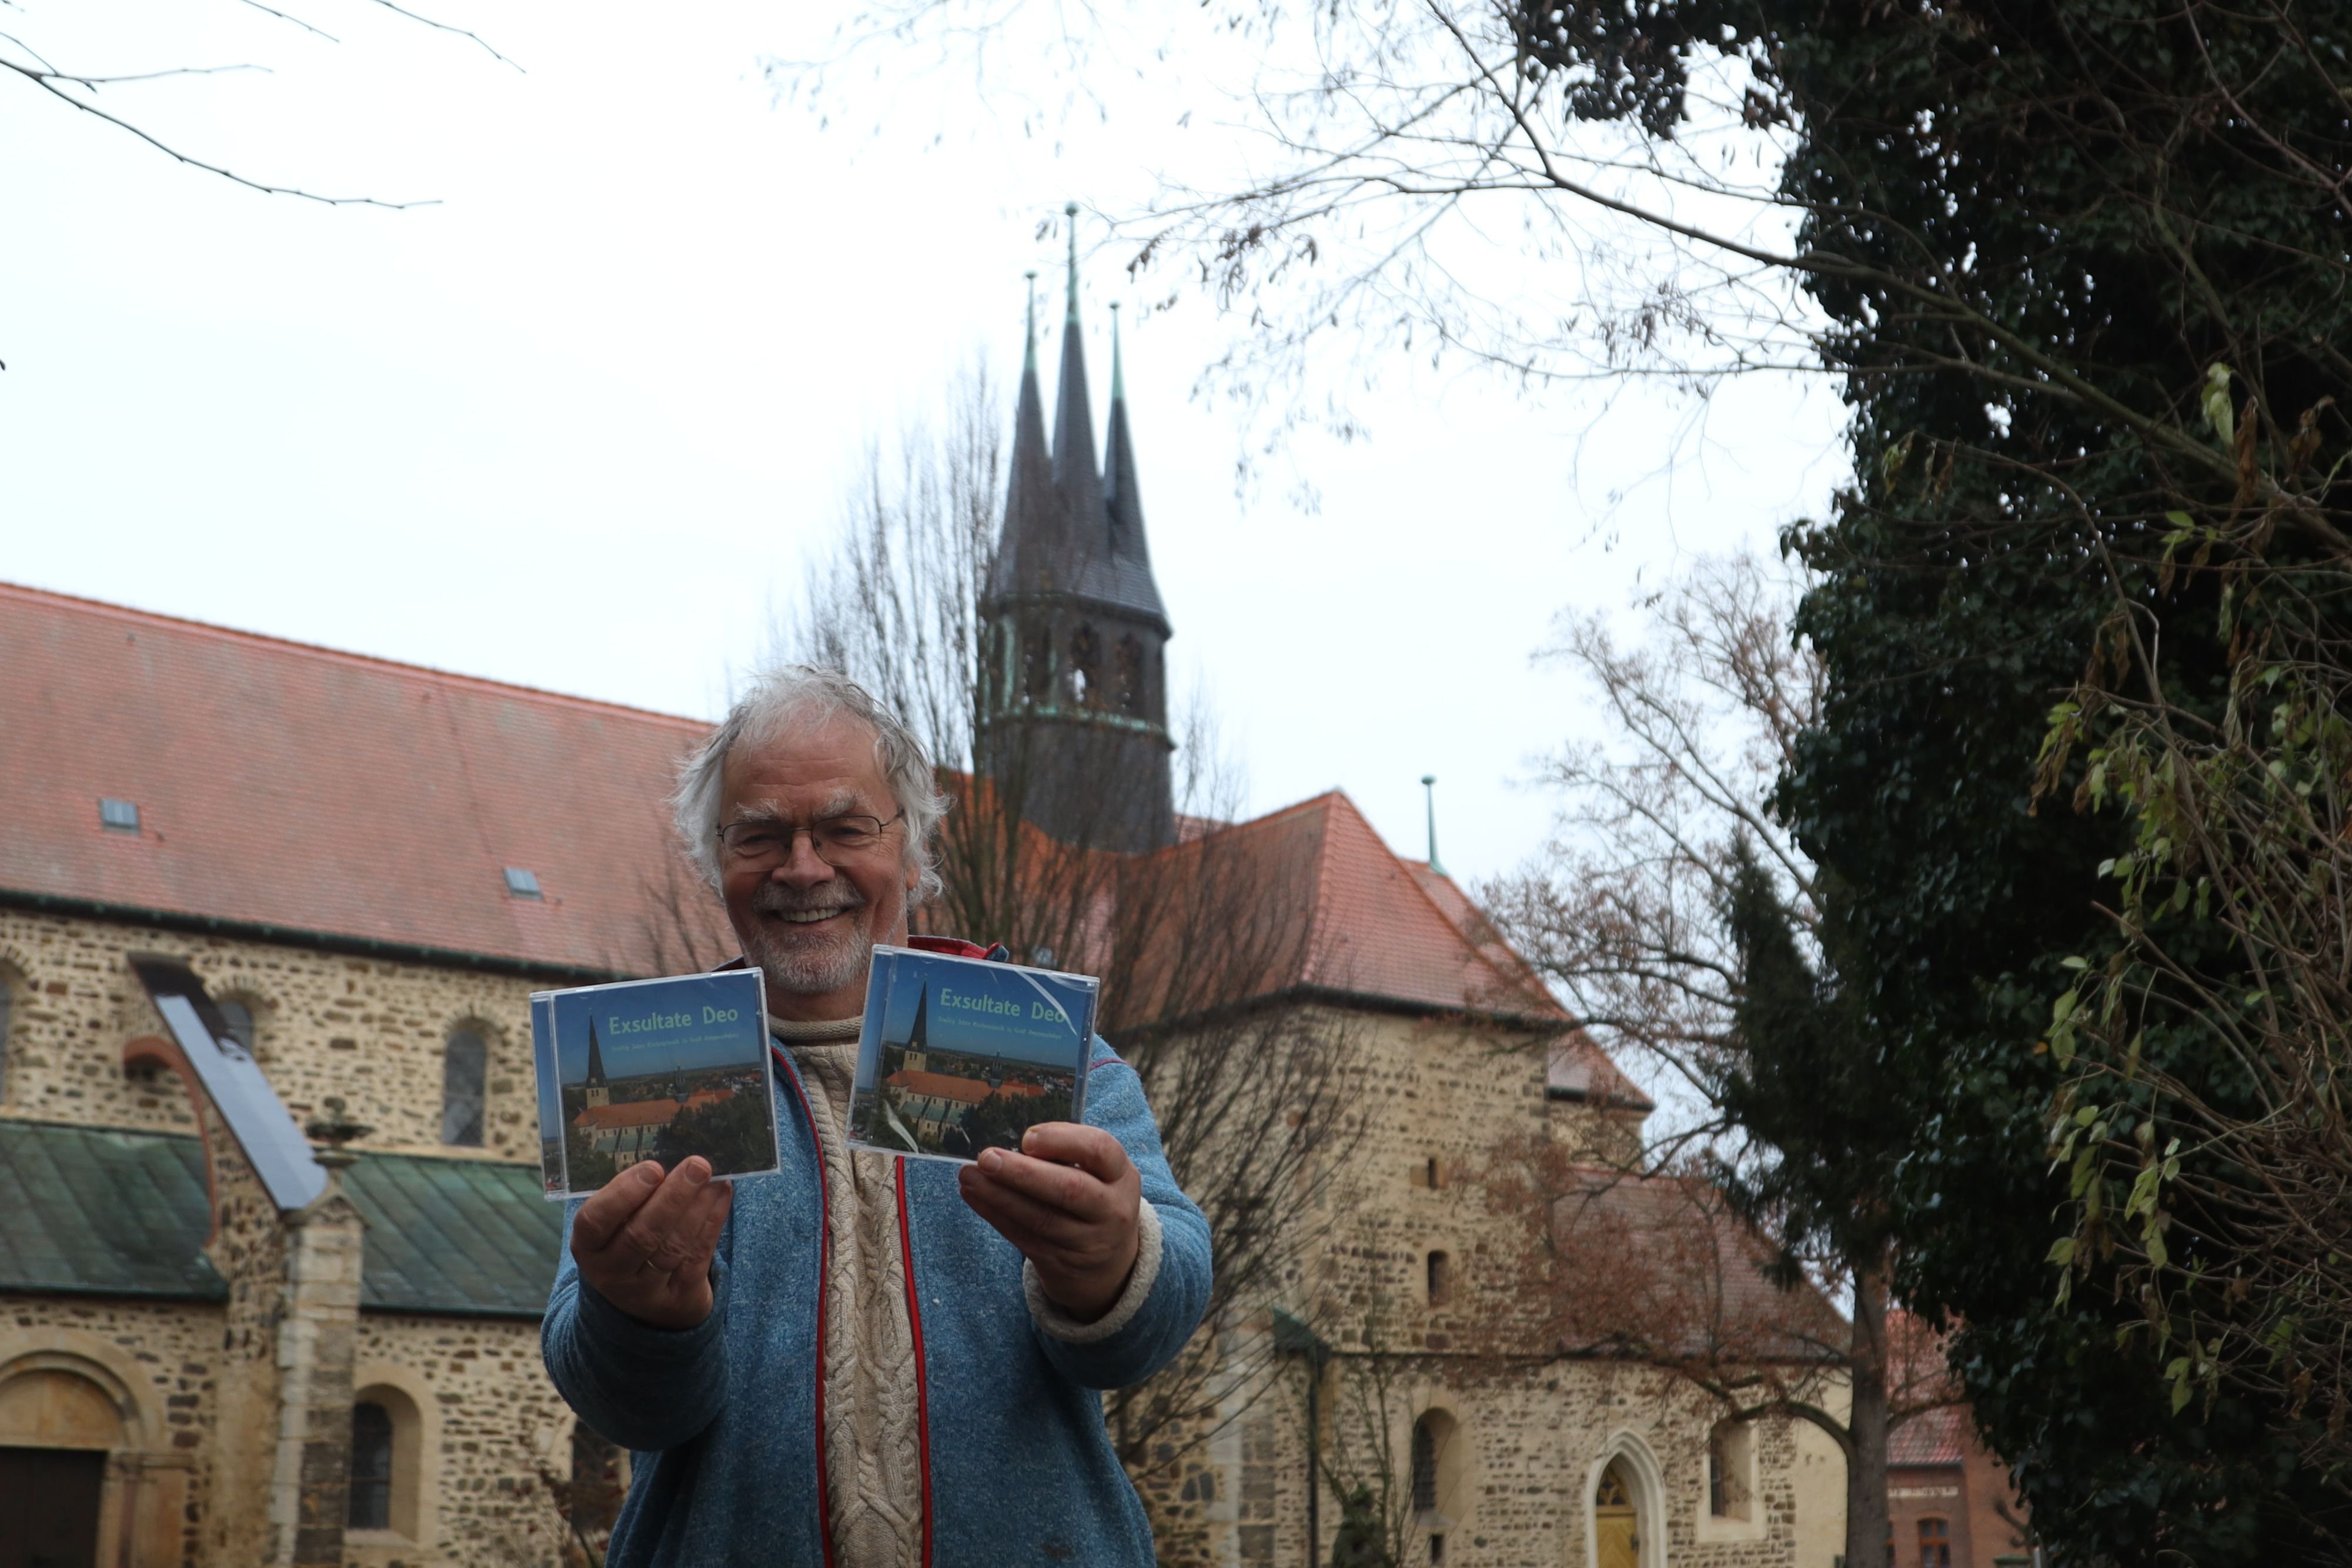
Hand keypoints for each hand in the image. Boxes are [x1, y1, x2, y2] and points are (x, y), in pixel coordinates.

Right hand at [570, 1157, 733, 1329]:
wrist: (644, 1300)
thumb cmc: (627, 1241)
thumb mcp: (616, 1223)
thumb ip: (633, 1194)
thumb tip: (672, 1158)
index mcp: (588, 1246)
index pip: (594, 1222)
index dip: (623, 1194)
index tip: (654, 1168)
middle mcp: (610, 1272)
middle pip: (641, 1235)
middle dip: (673, 1197)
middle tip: (698, 1165)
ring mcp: (643, 1290)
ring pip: (672, 1247)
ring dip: (697, 1208)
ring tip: (714, 1178)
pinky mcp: (677, 1299)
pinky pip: (697, 1257)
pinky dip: (712, 1223)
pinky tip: (721, 1196)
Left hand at [957, 1123, 1140, 1321]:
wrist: (1110, 1264)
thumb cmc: (1096, 1199)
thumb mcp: (1100, 1174)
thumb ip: (1068, 1155)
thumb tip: (1013, 1142)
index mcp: (1121, 1175)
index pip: (1100, 1150)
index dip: (1063, 1140)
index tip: (1028, 1137)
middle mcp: (1111, 1209)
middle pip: (1069, 1189)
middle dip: (1023, 1173)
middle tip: (987, 1157)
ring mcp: (1087, 1240)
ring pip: (1040, 1218)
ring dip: (999, 1195)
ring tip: (969, 1175)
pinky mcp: (1061, 1261)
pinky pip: (1023, 1237)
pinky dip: (995, 1215)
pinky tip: (974, 1195)